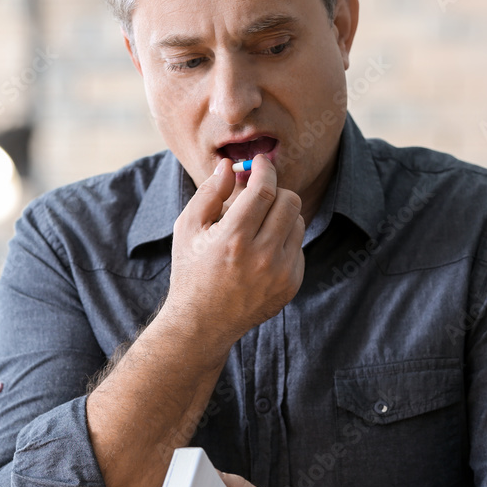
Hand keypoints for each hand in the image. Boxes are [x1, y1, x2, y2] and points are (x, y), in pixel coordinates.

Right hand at [160, 155, 305, 350]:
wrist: (203, 323)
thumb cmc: (192, 270)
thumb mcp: (188, 228)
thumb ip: (209, 192)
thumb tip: (230, 165)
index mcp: (233, 239)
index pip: (264, 190)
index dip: (265, 169)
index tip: (261, 163)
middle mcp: (262, 257)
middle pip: (290, 201)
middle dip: (276, 190)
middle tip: (260, 193)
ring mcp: (280, 273)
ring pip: (297, 222)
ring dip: (281, 215)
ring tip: (258, 226)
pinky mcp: (291, 285)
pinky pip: (298, 247)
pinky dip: (284, 241)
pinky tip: (262, 252)